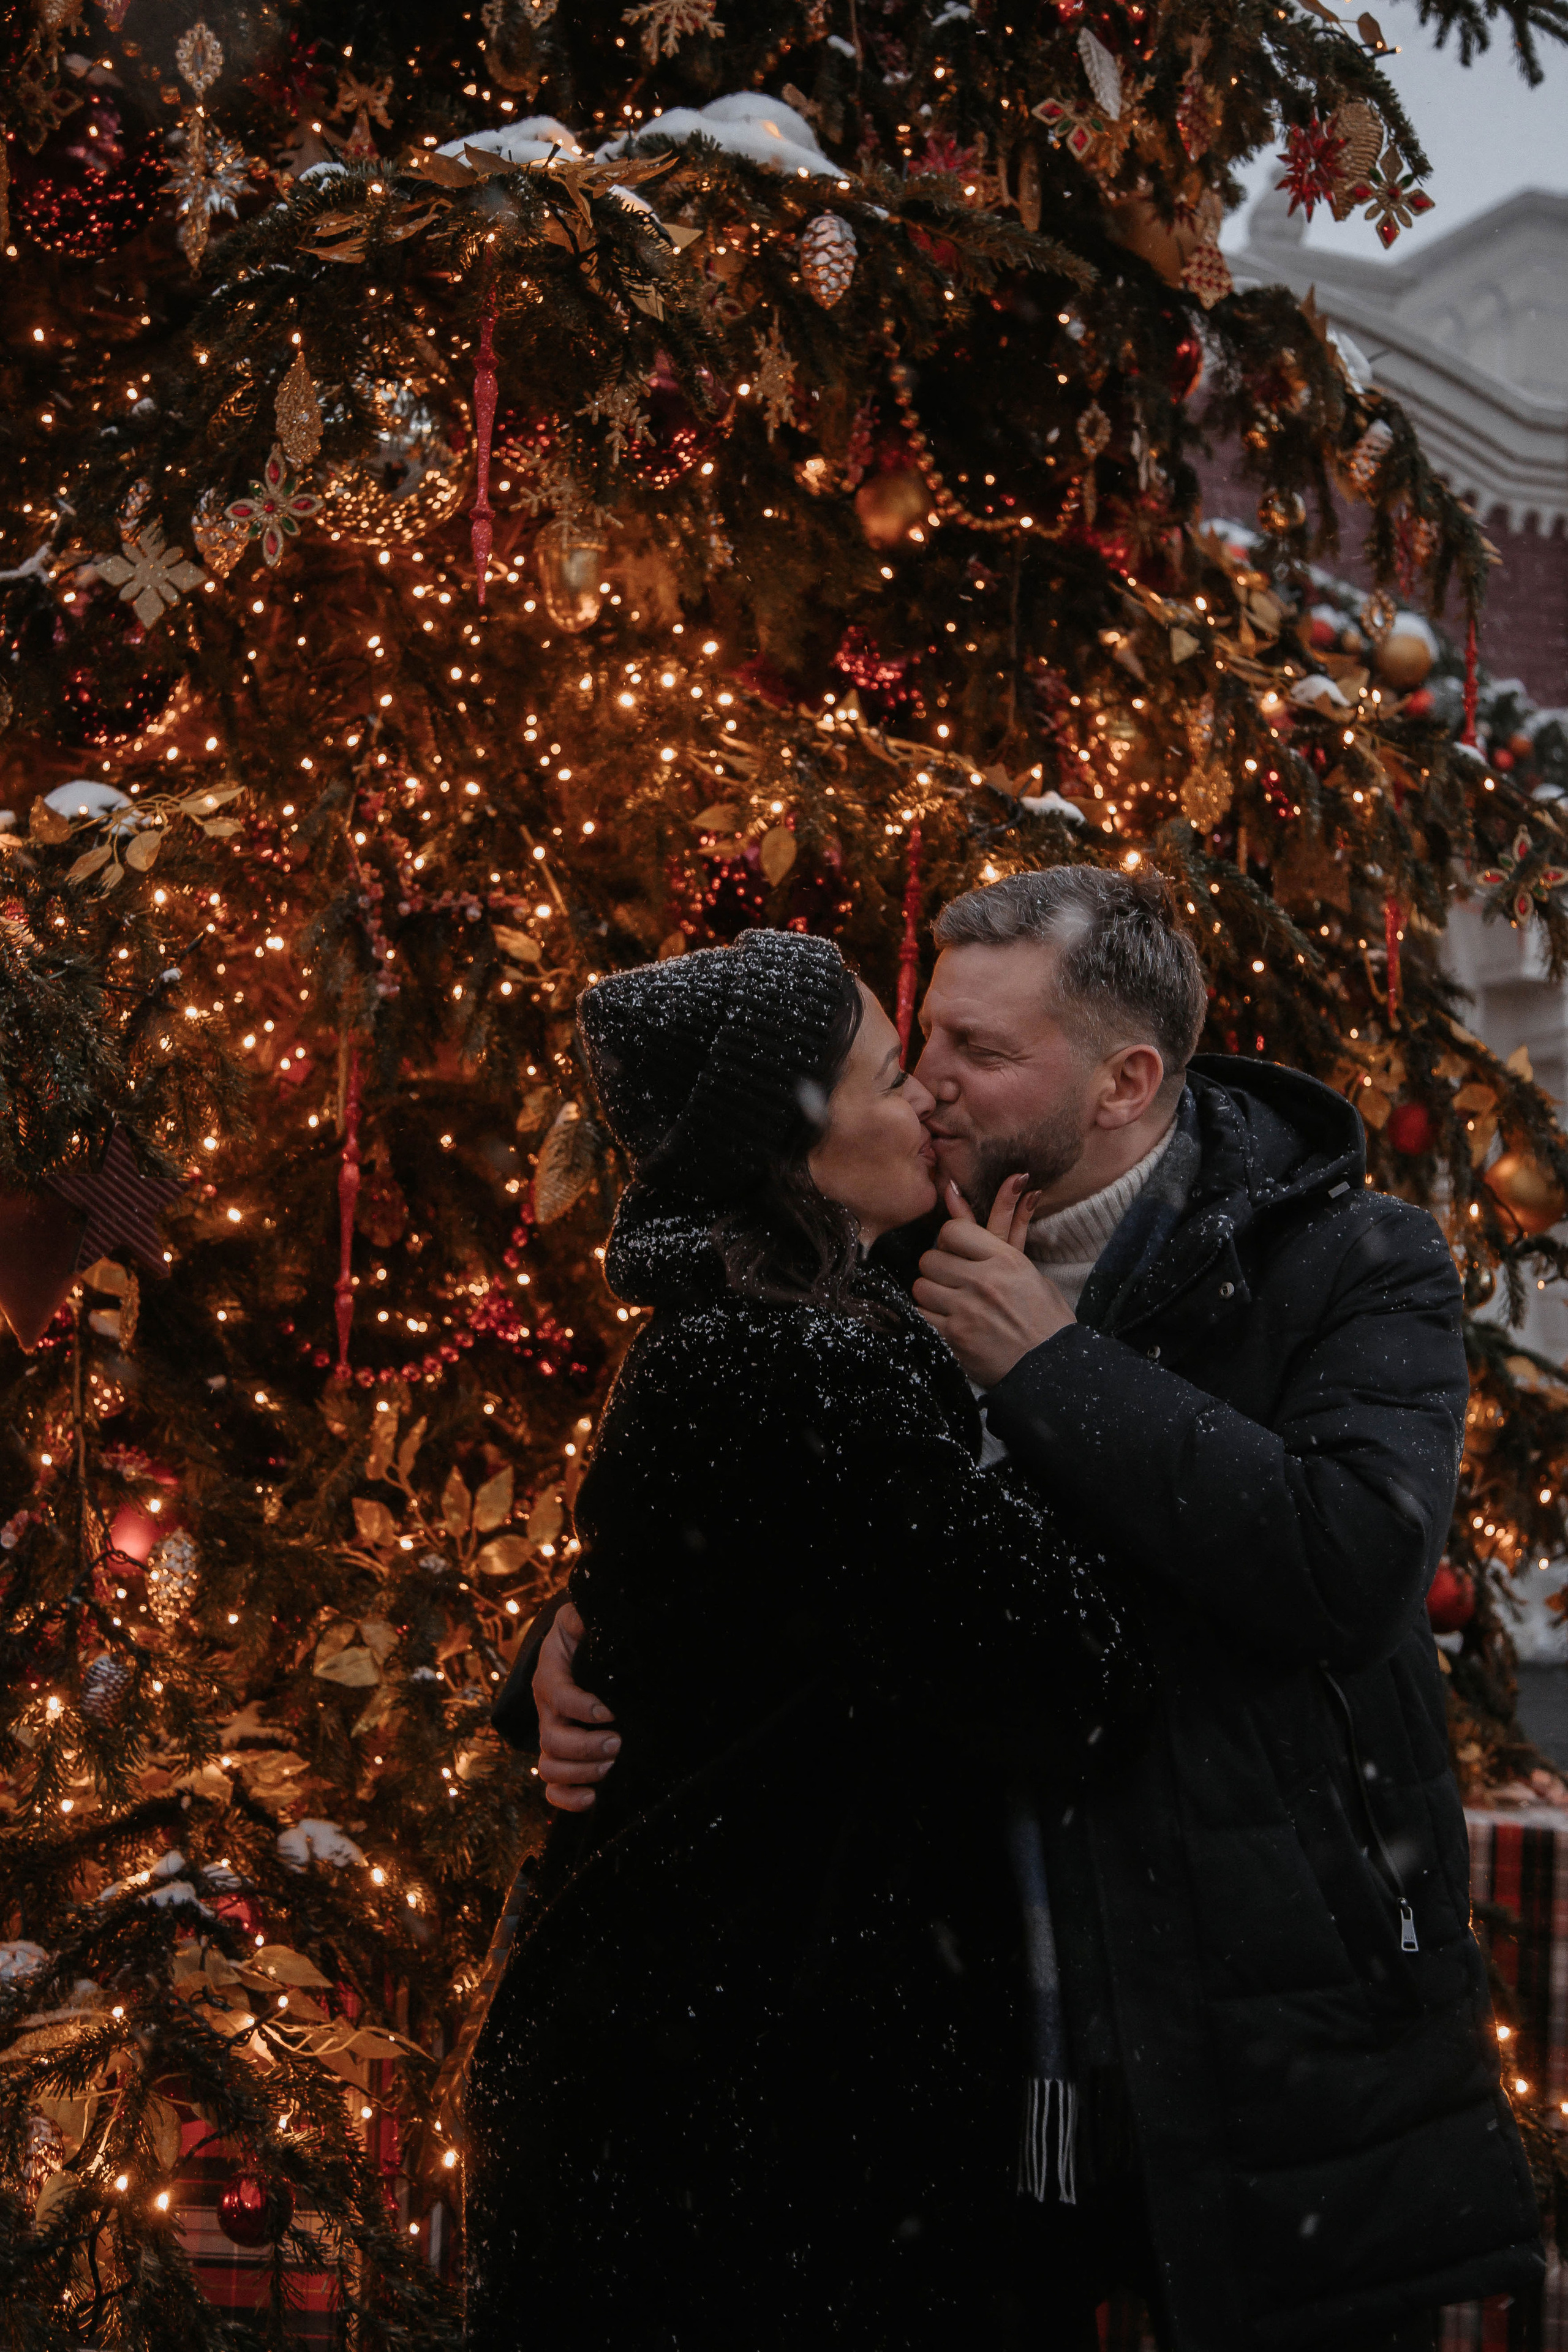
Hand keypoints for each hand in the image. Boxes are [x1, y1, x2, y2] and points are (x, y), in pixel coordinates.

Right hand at [533, 1602, 619, 1810]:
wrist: (569, 1655)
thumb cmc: (577, 1638)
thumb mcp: (575, 1620)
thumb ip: (580, 1618)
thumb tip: (588, 1617)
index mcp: (550, 1678)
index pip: (558, 1696)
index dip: (581, 1707)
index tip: (611, 1712)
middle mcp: (547, 1713)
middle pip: (553, 1740)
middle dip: (586, 1747)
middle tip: (618, 1743)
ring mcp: (551, 1738)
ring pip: (550, 1768)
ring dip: (581, 1773)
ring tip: (610, 1766)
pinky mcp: (560, 1758)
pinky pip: (552, 1788)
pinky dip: (567, 1799)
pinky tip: (592, 1798)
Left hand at [913, 1175, 1074, 1386]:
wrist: (1051, 1367)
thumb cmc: (1045, 1318)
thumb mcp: (1029, 1269)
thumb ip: (1008, 1231)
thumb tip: (1013, 1181)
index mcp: (1005, 1259)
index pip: (952, 1231)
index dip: (949, 1241)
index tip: (956, 1253)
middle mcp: (983, 1280)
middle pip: (930, 1259)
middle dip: (937, 1270)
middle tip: (951, 1281)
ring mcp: (966, 1310)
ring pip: (921, 1287)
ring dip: (930, 1295)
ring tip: (948, 1304)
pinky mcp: (953, 1338)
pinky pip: (920, 1316)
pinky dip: (927, 1319)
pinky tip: (944, 1323)